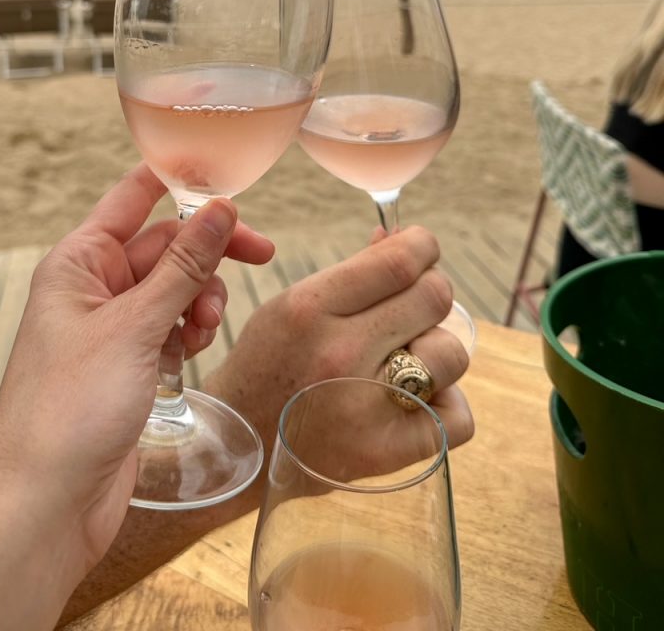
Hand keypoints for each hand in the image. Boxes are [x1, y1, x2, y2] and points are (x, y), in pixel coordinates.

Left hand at [0, 164, 271, 562]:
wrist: (45, 504)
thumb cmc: (70, 408)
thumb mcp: (134, 326)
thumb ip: (183, 266)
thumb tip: (221, 208)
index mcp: (78, 263)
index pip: (132, 198)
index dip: (179, 180)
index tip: (231, 178)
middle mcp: (93, 288)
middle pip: (165, 245)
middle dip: (207, 256)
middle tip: (262, 255)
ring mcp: (112, 329)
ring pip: (174, 288)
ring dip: (201, 300)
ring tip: (205, 330)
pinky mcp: (128, 365)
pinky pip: (171, 328)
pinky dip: (190, 332)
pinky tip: (192, 352)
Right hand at [206, 224, 472, 493]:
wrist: (235, 444)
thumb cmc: (267, 364)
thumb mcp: (293, 303)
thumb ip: (353, 271)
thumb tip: (401, 239)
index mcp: (311, 309)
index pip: (399, 263)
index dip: (423, 246)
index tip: (422, 249)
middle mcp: (341, 355)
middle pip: (434, 299)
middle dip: (431, 292)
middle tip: (413, 304)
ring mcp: (366, 409)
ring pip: (451, 354)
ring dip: (436, 348)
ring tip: (406, 357)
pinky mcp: (386, 453)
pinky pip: (457, 417)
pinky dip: (445, 403)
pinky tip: (415, 398)